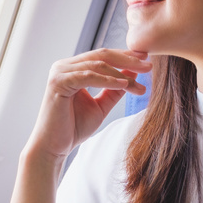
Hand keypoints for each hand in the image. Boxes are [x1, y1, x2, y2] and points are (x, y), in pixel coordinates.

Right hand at [25, 48, 149, 160]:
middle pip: (101, 55)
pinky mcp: (58, 82)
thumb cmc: (73, 128)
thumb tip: (134, 73)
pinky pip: (88, 77)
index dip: (126, 56)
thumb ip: (114, 89)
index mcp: (73, 68)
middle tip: (148, 64)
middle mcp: (64, 66)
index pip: (103, 56)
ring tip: (140, 79)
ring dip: (121, 72)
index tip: (146, 59)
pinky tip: (123, 84)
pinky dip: (107, 80)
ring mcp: (59, 72)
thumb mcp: (101, 105)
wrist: (54, 147)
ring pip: (97, 64)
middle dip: (127, 59)